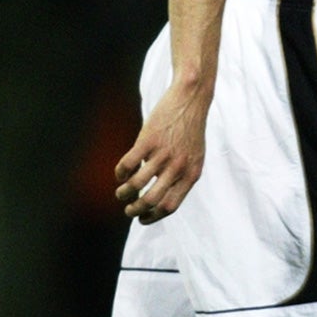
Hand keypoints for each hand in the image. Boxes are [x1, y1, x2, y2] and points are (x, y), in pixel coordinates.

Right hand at [114, 81, 208, 221]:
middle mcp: (178, 167)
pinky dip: (120, 173)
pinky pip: (127, 164)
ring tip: (120, 193)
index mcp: (191, 174)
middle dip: (135, 210)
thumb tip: (163, 195)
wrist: (191, 98)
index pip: (170, 206)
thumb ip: (183, 175)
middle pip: (151, 200)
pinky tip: (120, 174)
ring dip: (124, 193)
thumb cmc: (191, 128)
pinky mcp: (148, 140)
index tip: (142, 219)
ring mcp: (163, 154)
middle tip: (128, 209)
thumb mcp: (195, 156)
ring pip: (136, 185)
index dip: (153, 216)